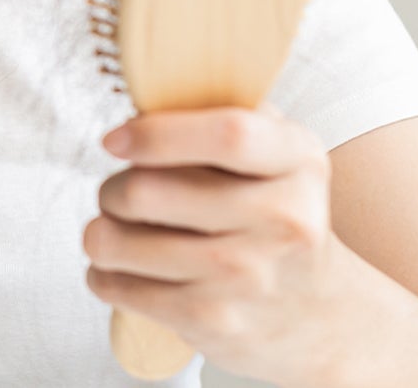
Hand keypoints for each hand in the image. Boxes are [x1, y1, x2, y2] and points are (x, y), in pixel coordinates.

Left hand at [83, 103, 355, 384]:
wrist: (317, 314)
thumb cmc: (278, 213)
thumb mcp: (280, 153)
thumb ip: (228, 112)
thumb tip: (148, 96)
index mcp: (299, 159)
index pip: (229, 133)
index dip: (158, 133)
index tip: (116, 139)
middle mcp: (282, 218)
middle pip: (151, 191)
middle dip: (112, 188)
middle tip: (115, 190)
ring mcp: (248, 276)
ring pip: (124, 243)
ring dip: (100, 233)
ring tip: (109, 228)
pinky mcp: (216, 322)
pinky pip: (126, 289)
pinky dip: (103, 275)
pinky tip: (113, 267)